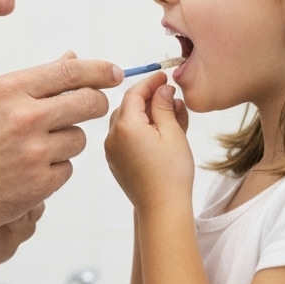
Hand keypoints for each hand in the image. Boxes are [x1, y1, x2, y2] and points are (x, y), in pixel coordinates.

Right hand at [0, 52, 121, 237]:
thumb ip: (28, 82)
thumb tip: (71, 60)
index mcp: (7, 90)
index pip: (70, 72)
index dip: (100, 71)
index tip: (114, 72)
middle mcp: (25, 117)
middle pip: (88, 103)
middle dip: (96, 103)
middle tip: (91, 107)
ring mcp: (34, 153)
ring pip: (79, 139)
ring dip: (66, 142)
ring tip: (35, 149)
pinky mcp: (40, 185)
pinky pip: (67, 169)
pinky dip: (54, 170)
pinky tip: (27, 172)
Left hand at [104, 71, 192, 210]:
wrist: (162, 207)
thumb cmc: (172, 172)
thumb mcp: (173, 133)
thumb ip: (164, 106)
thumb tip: (161, 88)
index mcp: (126, 126)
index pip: (134, 93)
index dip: (150, 82)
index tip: (164, 76)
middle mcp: (112, 136)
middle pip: (129, 107)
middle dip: (150, 99)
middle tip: (172, 97)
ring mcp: (111, 150)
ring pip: (127, 122)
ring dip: (147, 115)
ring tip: (173, 116)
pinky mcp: (115, 161)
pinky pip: (126, 137)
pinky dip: (141, 130)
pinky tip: (161, 133)